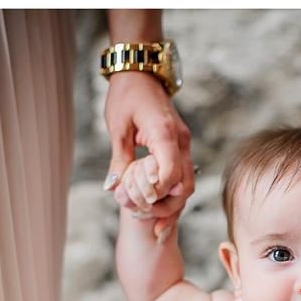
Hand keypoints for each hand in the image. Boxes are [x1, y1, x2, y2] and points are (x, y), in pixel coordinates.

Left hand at [104, 70, 193, 237]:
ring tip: (154, 225)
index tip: (139, 202)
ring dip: (172, 206)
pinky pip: (182, 178)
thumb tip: (114, 188)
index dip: (156, 193)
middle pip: (185, 186)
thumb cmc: (127, 96)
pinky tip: (158, 210)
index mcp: (166, 134)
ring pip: (187, 185)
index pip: (170, 174)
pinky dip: (171, 196)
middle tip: (147, 222)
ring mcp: (184, 146)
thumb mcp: (117, 127)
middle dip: (168, 208)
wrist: (142, 75)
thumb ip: (120, 159)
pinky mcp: (180, 149)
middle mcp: (181, 142)